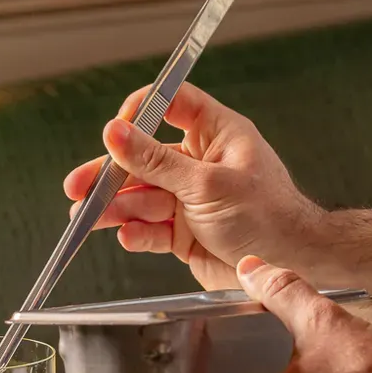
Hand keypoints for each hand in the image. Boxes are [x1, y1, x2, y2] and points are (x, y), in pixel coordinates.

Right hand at [61, 82, 371, 311]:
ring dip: (115, 207)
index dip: (141, 111)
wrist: (291, 268)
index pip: (172, 104)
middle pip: (144, 157)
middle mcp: (201, 163)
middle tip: (79, 185)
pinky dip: (136, 233)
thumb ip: (157, 162)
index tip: (115, 128)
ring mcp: (191, 199)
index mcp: (217, 135)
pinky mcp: (184, 233)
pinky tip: (127, 236)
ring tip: (88, 218)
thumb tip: (116, 133)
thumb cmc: (270, 218)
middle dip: (111, 173)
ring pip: (141, 197)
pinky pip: (151, 229)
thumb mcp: (208, 184)